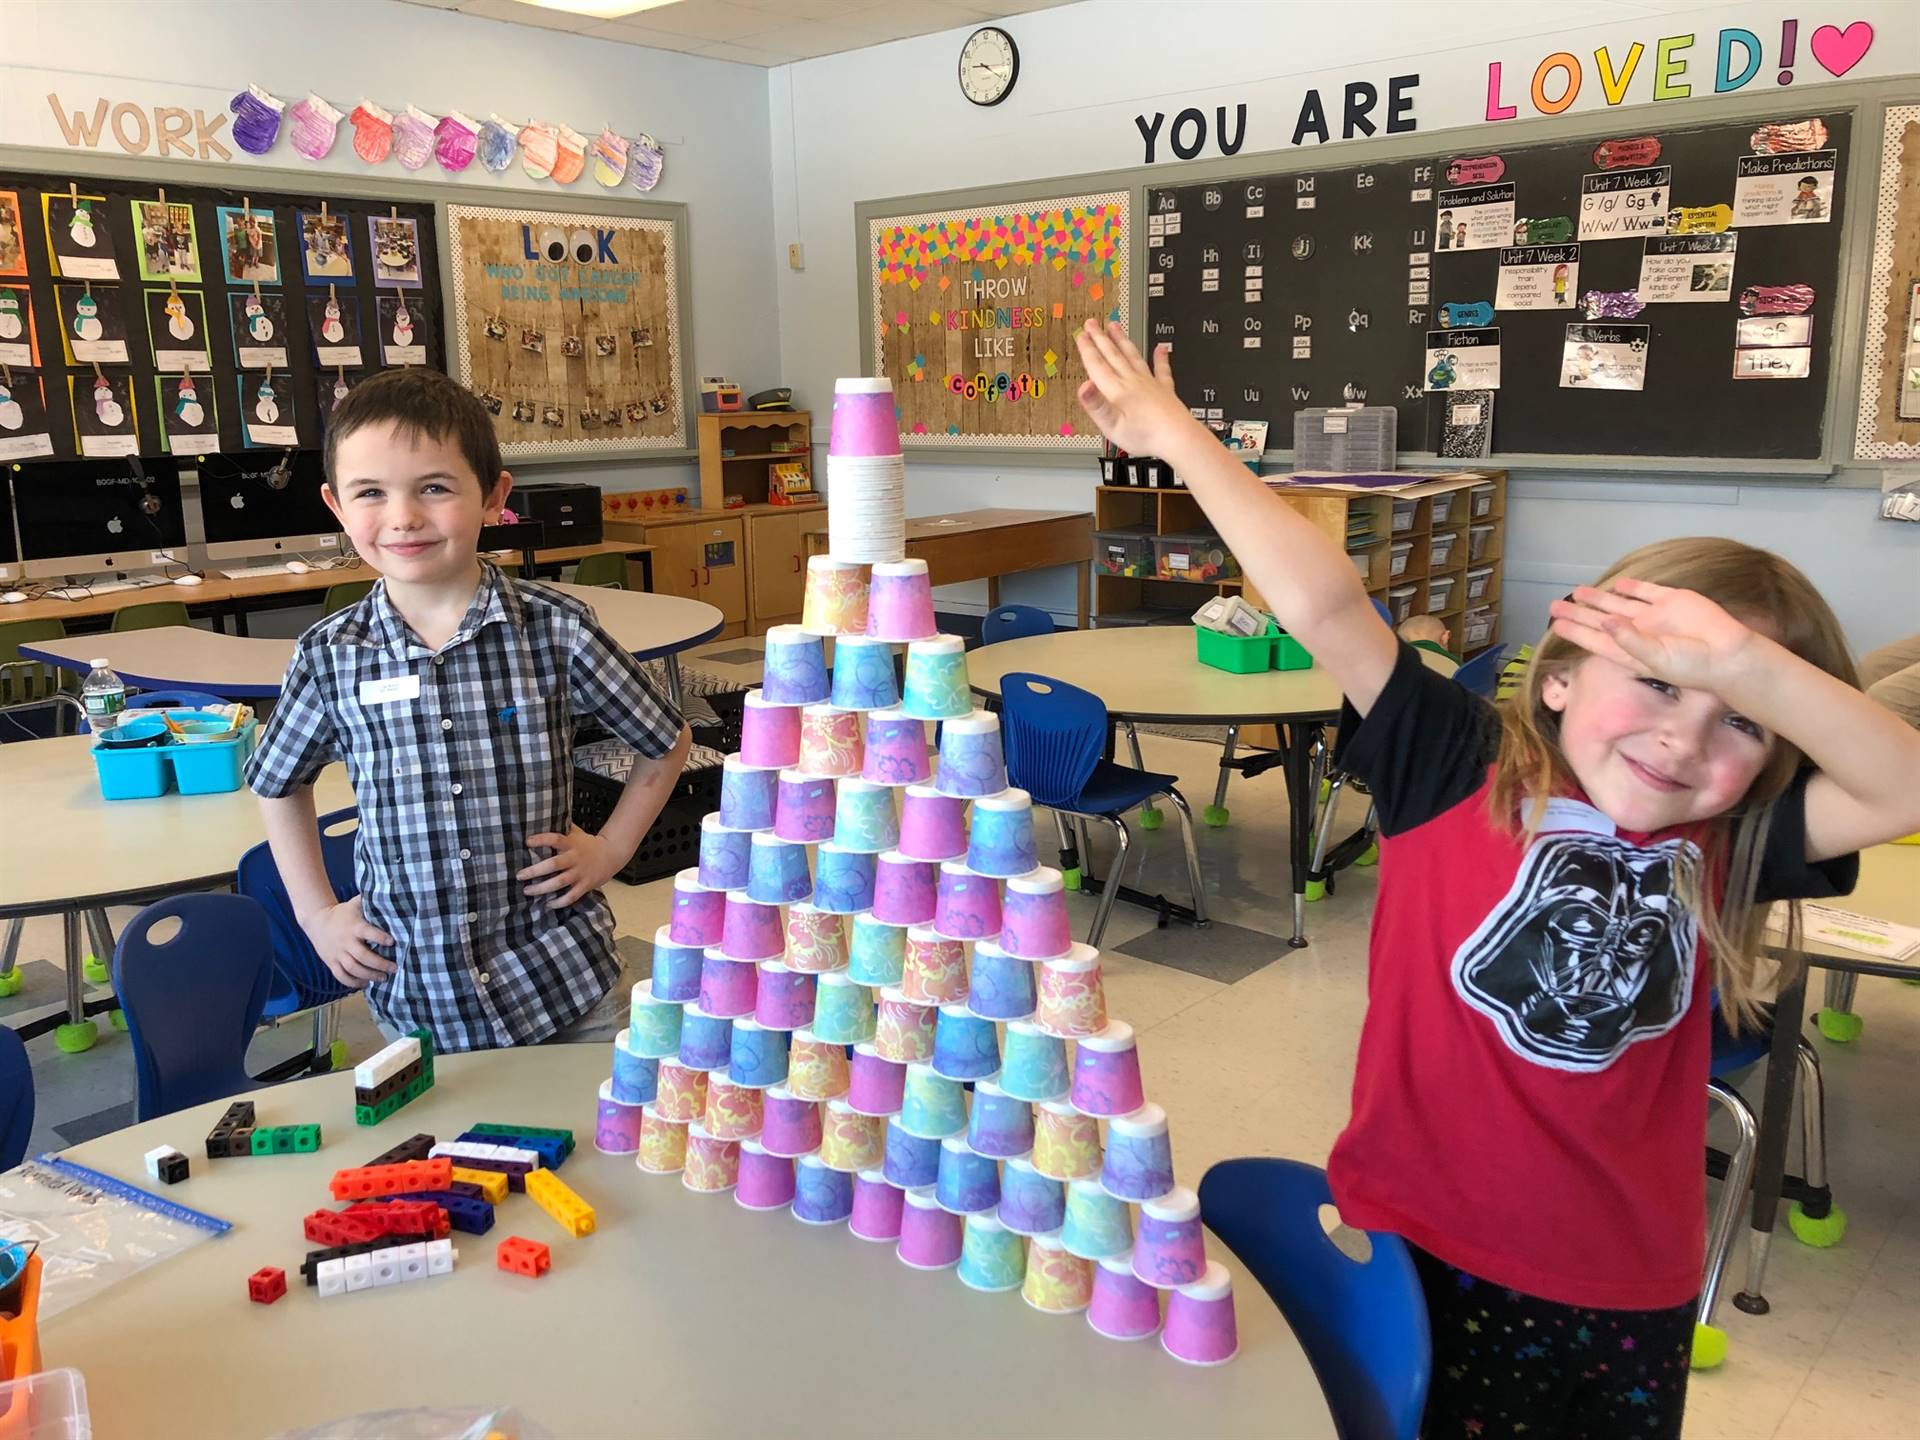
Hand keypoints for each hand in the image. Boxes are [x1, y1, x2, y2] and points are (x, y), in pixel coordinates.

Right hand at [300, 895, 395, 988]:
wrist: (316, 920)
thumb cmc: (343, 912)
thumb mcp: (355, 904)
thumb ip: (371, 901)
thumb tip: (391, 895)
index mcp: (354, 926)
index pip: (368, 932)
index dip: (380, 937)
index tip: (393, 942)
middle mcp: (345, 941)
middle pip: (362, 956)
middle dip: (380, 964)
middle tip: (394, 968)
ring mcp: (337, 953)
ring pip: (353, 969)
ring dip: (369, 975)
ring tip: (384, 978)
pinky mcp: (331, 962)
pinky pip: (341, 976)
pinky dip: (353, 983)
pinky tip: (365, 984)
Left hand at [518, 825, 619, 907]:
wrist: (612, 854)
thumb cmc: (588, 844)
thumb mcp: (576, 833)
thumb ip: (561, 829)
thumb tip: (539, 820)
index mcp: (571, 843)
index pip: (555, 839)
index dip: (542, 840)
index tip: (527, 841)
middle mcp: (574, 858)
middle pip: (554, 864)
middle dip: (535, 871)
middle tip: (520, 875)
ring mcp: (580, 873)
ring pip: (560, 882)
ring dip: (542, 888)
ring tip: (527, 891)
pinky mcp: (585, 885)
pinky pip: (571, 896)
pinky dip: (559, 902)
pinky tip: (548, 904)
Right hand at [1073, 319, 1199, 457]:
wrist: (1178, 438)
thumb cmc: (1146, 436)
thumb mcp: (1112, 426)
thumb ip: (1096, 405)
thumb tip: (1082, 386)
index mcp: (1117, 390)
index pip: (1098, 365)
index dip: (1087, 349)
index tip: (1081, 335)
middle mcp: (1133, 382)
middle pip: (1113, 355)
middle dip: (1101, 338)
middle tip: (1092, 323)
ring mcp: (1150, 384)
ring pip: (1133, 356)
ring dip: (1122, 341)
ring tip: (1115, 326)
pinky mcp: (1165, 391)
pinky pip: (1162, 370)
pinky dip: (1161, 358)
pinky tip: (1162, 348)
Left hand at [1548, 578, 1761, 691]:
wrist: (1729, 653)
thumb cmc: (1692, 665)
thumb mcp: (1656, 658)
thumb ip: (1629, 640)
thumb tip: (1605, 621)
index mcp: (1631, 651)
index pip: (1595, 639)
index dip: (1576, 632)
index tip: (1555, 625)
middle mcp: (1639, 632)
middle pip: (1602, 620)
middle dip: (1579, 614)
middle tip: (1555, 606)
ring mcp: (1656, 616)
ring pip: (1620, 604)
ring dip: (1599, 598)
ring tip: (1577, 591)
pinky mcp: (1673, 601)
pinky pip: (1647, 592)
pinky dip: (1632, 587)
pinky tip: (1616, 585)